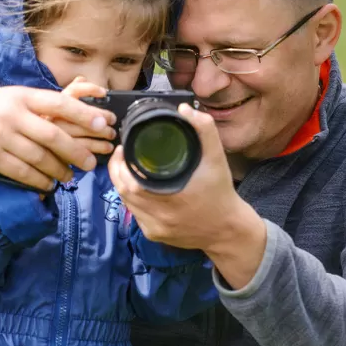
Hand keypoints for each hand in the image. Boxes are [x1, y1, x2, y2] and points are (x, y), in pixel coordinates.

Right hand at [0, 83, 117, 190]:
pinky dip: (38, 180)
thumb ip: (38, 106)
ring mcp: (0, 134)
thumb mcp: (10, 99)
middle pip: (54, 134)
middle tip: (91, 163)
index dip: (85, 114)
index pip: (60, 102)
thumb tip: (76, 114)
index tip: (104, 124)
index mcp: (22, 96)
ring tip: (69, 178)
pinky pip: (22, 171)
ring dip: (59, 170)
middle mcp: (13, 113)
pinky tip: (48, 184)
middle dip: (77, 151)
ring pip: (39, 157)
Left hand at [108, 104, 267, 288]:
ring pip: (127, 205)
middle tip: (121, 155)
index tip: (122, 148)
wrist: (228, 229)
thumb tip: (184, 110)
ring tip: (125, 168)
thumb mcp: (216, 158)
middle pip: (123, 193)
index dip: (120, 164)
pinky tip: (136, 190)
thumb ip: (204, 130)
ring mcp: (155, 229)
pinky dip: (132, 201)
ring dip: (122, 186)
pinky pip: (135, 215)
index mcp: (170, 197)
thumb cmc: (221, 192)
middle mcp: (159, 216)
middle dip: (117, 172)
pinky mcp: (155, 235)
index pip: (130, 182)